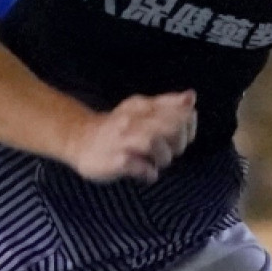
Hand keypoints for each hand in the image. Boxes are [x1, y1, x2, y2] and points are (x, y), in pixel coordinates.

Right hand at [69, 91, 196, 182]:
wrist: (80, 139)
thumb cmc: (119, 127)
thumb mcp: (142, 110)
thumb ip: (168, 104)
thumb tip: (191, 97)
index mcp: (142, 106)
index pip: (179, 111)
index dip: (189, 126)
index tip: (183, 135)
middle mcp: (132, 120)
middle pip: (171, 126)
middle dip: (180, 142)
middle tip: (172, 150)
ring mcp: (122, 140)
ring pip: (154, 142)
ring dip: (164, 157)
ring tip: (157, 162)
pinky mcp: (115, 160)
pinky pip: (139, 167)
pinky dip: (149, 173)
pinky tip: (147, 173)